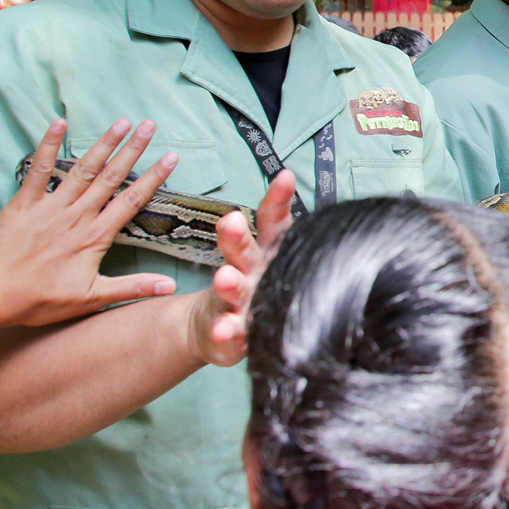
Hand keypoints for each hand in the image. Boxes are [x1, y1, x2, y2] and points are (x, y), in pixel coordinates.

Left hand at [0, 119, 177, 325]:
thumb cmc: (40, 300)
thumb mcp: (91, 298)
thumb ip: (132, 288)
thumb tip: (170, 287)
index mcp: (95, 237)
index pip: (131, 201)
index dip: (153, 178)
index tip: (170, 157)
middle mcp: (76, 216)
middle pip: (110, 177)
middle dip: (132, 149)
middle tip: (149, 125)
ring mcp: (50, 206)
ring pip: (83, 169)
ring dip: (103, 143)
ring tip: (120, 122)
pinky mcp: (24, 202)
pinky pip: (38, 169)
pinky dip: (48, 145)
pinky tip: (59, 123)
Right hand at [184, 170, 298, 366]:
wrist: (216, 328)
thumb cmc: (257, 286)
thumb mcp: (275, 258)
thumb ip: (282, 227)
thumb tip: (292, 178)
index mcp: (264, 252)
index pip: (271, 221)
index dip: (278, 199)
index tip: (285, 177)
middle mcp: (247, 271)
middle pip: (241, 249)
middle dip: (235, 236)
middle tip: (231, 221)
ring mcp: (234, 301)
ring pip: (231, 288)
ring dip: (228, 282)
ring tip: (225, 277)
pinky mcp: (226, 331)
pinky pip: (226, 330)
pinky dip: (224, 330)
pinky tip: (222, 329)